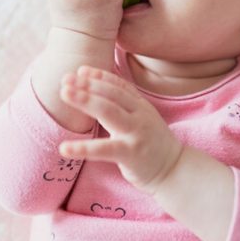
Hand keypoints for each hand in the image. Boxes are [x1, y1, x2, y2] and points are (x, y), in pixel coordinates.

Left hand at [58, 66, 183, 194]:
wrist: (175, 170)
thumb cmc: (151, 143)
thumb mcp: (141, 118)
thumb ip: (123, 104)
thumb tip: (97, 88)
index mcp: (141, 106)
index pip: (119, 86)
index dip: (99, 76)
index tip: (80, 70)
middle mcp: (140, 115)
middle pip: (111, 94)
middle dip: (87, 85)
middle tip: (65, 79)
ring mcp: (137, 133)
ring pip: (109, 112)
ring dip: (85, 100)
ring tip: (64, 93)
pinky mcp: (132, 154)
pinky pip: (105, 149)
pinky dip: (84, 148)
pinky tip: (64, 148)